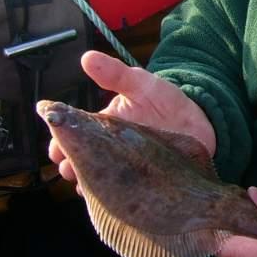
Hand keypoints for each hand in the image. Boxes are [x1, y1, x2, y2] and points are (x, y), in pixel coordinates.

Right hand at [47, 50, 216, 183]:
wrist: (200, 123)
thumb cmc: (167, 101)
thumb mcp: (141, 84)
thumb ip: (115, 74)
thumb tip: (87, 58)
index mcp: (104, 125)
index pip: (74, 134)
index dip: (60, 141)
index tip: (56, 149)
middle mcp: (110, 148)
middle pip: (82, 158)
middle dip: (71, 164)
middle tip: (68, 169)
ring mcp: (125, 166)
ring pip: (99, 178)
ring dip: (89, 182)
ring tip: (84, 186)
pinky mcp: (141, 182)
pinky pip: (122, 192)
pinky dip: (112, 196)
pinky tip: (109, 198)